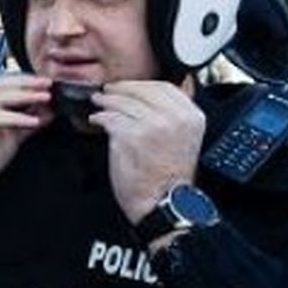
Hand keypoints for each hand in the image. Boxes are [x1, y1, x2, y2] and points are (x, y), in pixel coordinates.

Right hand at [0, 74, 51, 218]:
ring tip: (45, 99)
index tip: (44, 83)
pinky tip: (33, 121)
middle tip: (47, 85)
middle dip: (27, 84)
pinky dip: (17, 118)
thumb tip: (47, 110)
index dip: (23, 80)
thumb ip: (25, 121)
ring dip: (25, 97)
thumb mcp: (9, 137)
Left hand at [87, 81, 203, 225]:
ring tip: (99, 103)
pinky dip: (99, 117)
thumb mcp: (184, 140)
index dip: (142, 85)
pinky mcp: (131, 136)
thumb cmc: (170, 178)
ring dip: (106, 101)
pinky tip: (96, 120)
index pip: (165, 87)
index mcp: (191, 117)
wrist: (163, 202)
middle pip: (142, 90)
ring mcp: (153, 125)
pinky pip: (110, 118)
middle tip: (108, 91)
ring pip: (123, 102)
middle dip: (121, 89)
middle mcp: (175, 118)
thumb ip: (172, 117)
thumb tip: (147, 99)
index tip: (129, 87)